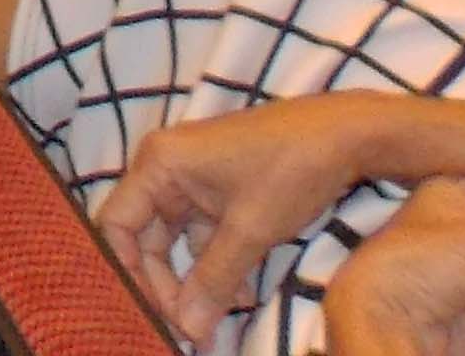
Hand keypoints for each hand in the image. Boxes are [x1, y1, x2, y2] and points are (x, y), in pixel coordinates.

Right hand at [95, 100, 395, 349]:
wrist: (347, 134)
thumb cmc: (291, 169)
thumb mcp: (251, 231)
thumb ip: (213, 281)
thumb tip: (187, 330)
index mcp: (159, 164)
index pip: (117, 225)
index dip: (129, 273)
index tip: (155, 314)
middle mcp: (166, 168)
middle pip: (146, 237)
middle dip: (167, 285)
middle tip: (189, 328)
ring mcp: (193, 178)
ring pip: (177, 241)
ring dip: (197, 281)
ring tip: (217, 322)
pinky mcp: (219, 188)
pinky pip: (204, 235)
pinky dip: (218, 266)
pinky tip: (242, 294)